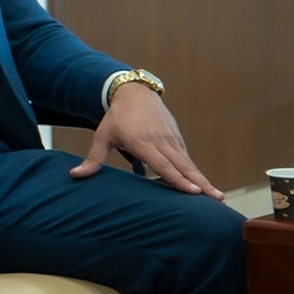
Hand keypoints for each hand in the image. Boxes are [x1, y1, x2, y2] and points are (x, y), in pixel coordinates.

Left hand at [74, 83, 220, 198]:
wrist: (135, 93)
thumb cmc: (116, 118)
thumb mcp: (102, 136)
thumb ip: (92, 158)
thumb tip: (74, 175)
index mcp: (143, 142)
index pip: (163, 165)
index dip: (177, 179)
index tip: (193, 192)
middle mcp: (161, 142)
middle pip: (183, 167)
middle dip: (200, 184)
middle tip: (217, 200)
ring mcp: (172, 140)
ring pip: (189, 164)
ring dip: (204, 181)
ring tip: (219, 198)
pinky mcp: (177, 139)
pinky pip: (188, 159)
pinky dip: (197, 173)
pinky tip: (207, 187)